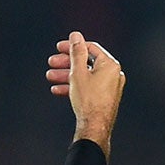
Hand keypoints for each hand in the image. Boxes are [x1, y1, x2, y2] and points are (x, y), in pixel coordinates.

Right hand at [47, 32, 124, 155]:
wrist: (94, 128)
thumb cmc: (88, 100)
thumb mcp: (78, 72)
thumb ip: (76, 52)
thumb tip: (75, 35)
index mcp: (110, 64)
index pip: (90, 48)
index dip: (72, 47)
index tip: (59, 48)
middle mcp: (113, 74)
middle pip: (86, 63)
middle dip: (66, 63)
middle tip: (51, 63)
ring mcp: (110, 87)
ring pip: (86, 77)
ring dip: (67, 76)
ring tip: (51, 77)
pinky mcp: (104, 99)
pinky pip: (89, 88)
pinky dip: (75, 87)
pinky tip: (59, 90)